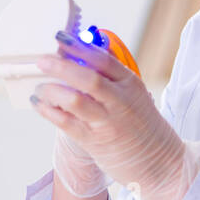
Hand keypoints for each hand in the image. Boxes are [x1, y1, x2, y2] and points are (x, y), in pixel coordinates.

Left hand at [30, 37, 199, 199]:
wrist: (159, 161)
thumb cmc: (141, 125)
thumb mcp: (134, 95)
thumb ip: (111, 75)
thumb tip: (84, 51)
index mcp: (131, 84)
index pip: (104, 60)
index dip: (79, 47)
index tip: (60, 38)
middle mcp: (120, 101)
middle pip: (88, 78)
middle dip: (61, 66)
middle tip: (41, 60)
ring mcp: (107, 122)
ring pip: (74, 101)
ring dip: (52, 91)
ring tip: (40, 86)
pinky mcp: (95, 141)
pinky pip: (66, 123)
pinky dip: (48, 111)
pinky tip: (40, 104)